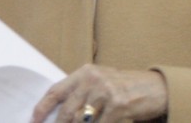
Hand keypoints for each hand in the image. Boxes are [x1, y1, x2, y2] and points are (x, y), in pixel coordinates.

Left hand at [30, 65, 167, 122]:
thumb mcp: (102, 82)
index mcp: (86, 72)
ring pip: (81, 122)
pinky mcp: (118, 105)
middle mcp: (94, 79)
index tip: (34, 120)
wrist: (157, 88)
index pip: (56, 91)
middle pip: (67, 111)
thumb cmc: (126, 87)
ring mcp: (107, 92)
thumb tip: (56, 113)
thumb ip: (81, 92)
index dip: (42, 108)